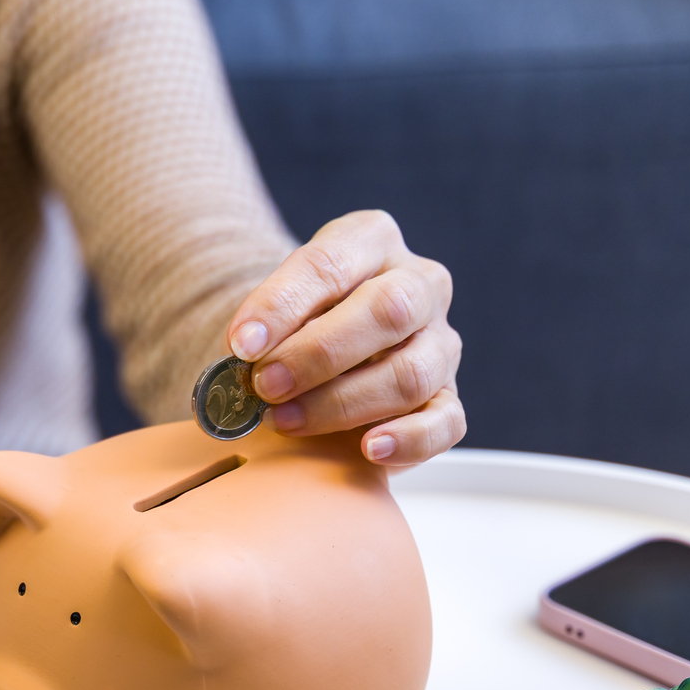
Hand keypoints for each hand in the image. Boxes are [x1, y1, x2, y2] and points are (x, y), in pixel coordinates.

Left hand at [225, 210, 465, 464]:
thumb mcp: (276, 310)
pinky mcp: (448, 397)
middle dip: (319, 354)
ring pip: (413, 372)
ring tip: (286, 420)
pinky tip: (370, 448)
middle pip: (388, 310)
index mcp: (372, 241)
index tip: (242, 344)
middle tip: (265, 385)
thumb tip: (241, 368)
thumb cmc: (293, 326)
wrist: (321, 356)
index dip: (283, 305)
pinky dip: (408, 439)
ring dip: (344, 402)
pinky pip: (445, 422)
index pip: (331, 264)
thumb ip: (264, 332)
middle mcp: (419, 283)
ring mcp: (440, 342)